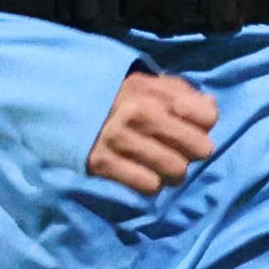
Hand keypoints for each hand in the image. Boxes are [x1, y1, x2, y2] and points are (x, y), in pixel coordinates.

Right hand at [89, 69, 217, 193]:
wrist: (58, 100)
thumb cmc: (113, 94)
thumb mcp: (147, 82)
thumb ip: (182, 92)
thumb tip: (210, 110)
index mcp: (154, 91)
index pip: (207, 117)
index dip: (203, 125)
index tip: (190, 126)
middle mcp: (141, 113)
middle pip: (199, 148)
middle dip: (192, 152)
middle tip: (177, 150)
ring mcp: (121, 139)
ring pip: (176, 171)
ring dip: (171, 172)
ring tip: (158, 164)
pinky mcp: (103, 163)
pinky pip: (148, 186)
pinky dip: (149, 183)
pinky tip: (140, 172)